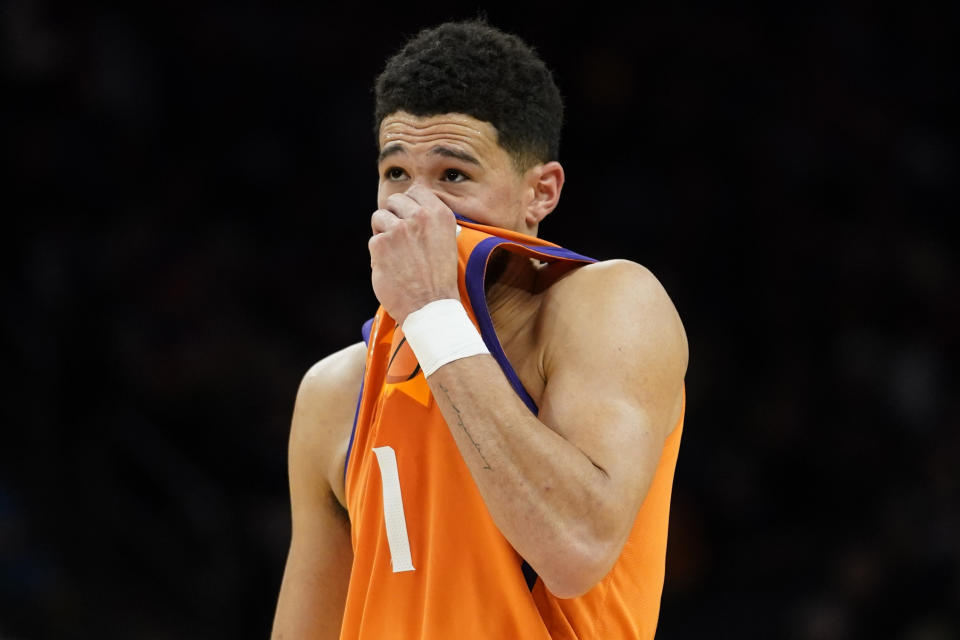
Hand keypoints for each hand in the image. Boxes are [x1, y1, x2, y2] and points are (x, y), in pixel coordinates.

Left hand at [369, 185, 460, 325]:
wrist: (431, 306)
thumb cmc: (439, 279)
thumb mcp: (446, 242)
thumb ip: (430, 222)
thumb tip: (410, 209)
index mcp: (440, 214)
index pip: (417, 190)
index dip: (409, 204)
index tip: (408, 217)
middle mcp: (420, 217)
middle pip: (395, 200)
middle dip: (393, 215)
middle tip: (399, 236)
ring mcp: (399, 229)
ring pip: (379, 217)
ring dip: (383, 233)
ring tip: (395, 253)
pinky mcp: (380, 244)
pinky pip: (373, 240)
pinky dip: (378, 254)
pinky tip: (391, 267)